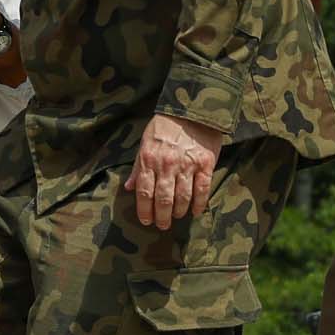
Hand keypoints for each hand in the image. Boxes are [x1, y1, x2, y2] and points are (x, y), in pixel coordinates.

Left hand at [130, 112, 225, 229]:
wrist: (191, 109)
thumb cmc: (164, 127)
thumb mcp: (145, 142)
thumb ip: (137, 167)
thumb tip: (129, 188)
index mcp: (149, 159)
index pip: (144, 192)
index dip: (145, 210)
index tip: (146, 221)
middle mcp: (167, 164)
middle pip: (163, 199)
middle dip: (162, 216)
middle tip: (163, 225)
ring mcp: (187, 165)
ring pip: (182, 197)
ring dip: (179, 212)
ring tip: (177, 216)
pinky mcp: (205, 164)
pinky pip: (202, 190)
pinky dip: (199, 204)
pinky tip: (196, 212)